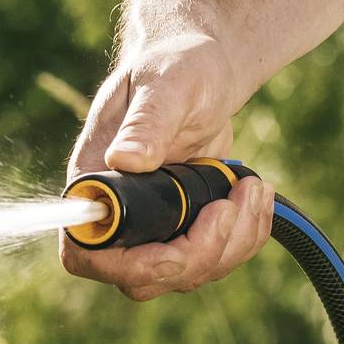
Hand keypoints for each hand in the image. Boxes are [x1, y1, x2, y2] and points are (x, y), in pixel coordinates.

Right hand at [59, 31, 276, 300]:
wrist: (204, 70)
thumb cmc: (176, 65)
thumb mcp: (164, 85)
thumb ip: (146, 122)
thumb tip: (125, 160)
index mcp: (94, 183)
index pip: (86, 253)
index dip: (130, 265)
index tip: (179, 247)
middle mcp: (116, 216)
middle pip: (143, 278)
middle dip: (199, 254)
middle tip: (232, 203)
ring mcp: (152, 228)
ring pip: (186, 275)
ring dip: (232, 243)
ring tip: (253, 188)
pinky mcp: (186, 231)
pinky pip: (214, 260)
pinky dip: (245, 237)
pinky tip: (256, 195)